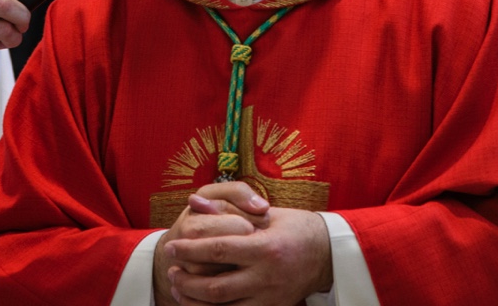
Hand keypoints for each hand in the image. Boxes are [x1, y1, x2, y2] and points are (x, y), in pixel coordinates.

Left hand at [158, 183, 333, 305]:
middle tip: (171, 270)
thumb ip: (227, 207)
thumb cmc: (294, 227)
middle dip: (187, 281)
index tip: (172, 246)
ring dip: (195, 301)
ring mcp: (270, 298)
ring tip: (179, 288)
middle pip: (216, 288)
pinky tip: (199, 303)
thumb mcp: (264, 213)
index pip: (219, 250)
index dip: (190, 250)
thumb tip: (195, 201)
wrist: (326, 254)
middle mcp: (267, 277)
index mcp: (265, 247)